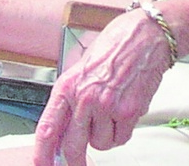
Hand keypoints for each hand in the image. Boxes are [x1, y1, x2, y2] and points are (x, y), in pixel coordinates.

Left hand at [33, 10, 171, 165]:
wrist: (146, 35)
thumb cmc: (116, 45)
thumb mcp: (82, 67)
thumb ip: (72, 96)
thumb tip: (64, 127)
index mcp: (68, 85)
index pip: (48, 127)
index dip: (43, 152)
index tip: (42, 164)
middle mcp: (85, 97)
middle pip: (73, 145)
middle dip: (74, 160)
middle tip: (78, 164)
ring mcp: (107, 106)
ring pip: (100, 143)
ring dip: (105, 135)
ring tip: (111, 111)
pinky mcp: (129, 111)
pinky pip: (121, 138)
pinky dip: (122, 131)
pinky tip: (124, 110)